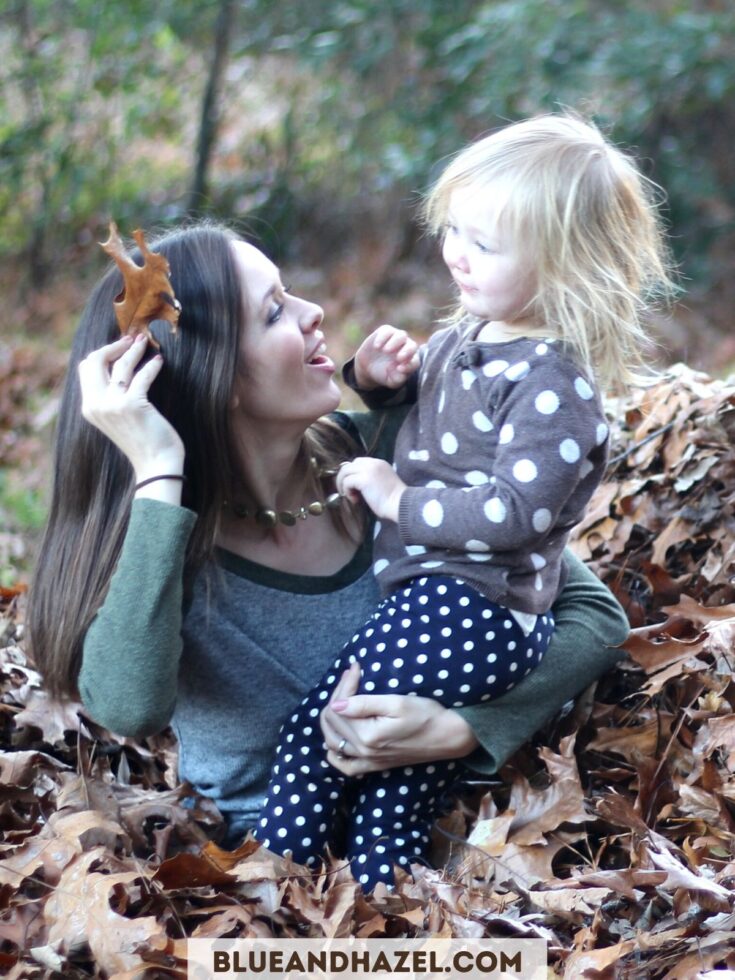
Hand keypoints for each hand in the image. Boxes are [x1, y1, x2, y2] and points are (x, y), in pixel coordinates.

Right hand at [78, 334, 184, 494]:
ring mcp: (113, 405)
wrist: (156, 465)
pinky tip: (159, 361)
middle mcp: (96, 405)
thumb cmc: (143, 441)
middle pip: (94, 361)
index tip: (119, 345)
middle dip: (113, 346)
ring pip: (120, 364)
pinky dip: (152, 365)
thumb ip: (111, 397)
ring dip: (134, 349)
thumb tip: (118, 368)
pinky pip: (141, 376)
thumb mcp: (118, 418)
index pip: (86, 369)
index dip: (102, 352)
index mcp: (89, 408)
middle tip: (131, 338)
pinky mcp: (133, 405)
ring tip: (145, 342)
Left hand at [320, 663, 478, 775]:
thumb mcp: (397, 703)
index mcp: (367, 736)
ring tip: (343, 698)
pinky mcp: (375, 766)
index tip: (355, 668)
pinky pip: (345, 766)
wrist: (449, 737)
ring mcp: (368, 762)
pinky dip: (335, 752)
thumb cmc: (427, 715)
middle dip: (337, 695)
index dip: (344, 684)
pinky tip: (339, 737)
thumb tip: (336, 704)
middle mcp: (363, 752)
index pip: (338, 707)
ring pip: (333, 742)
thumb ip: (364, 704)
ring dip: (331, 719)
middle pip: (332, 723)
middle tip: (351, 677)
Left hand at [336, 456, 405, 521]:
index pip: (358, 462)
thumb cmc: (393, 499)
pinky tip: (355, 500)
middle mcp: (373, 463)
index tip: (354, 487)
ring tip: (350, 496)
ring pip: (345, 472)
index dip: (352, 474)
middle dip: (344, 478)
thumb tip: (355, 483)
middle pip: (349, 465)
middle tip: (347, 491)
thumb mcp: (382, 481)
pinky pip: (347, 482)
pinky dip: (347, 492)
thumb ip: (371, 477)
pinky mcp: (363, 479)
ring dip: (343, 485)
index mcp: (379, 463)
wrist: (401, 504)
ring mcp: (368, 469)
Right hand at [353, 324, 419, 389]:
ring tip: (385, 351)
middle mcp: (406, 347)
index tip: (399, 370)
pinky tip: (377, 347)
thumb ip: (397, 379)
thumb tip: (401, 371)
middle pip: (412, 346)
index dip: (409, 365)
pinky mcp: (386, 332)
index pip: (415, 362)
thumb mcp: (391, 381)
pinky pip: (387, 330)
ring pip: (401, 335)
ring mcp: (397, 339)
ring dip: (395, 342)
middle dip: (407, 351)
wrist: (368, 367)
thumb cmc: (383, 374)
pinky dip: (382, 337)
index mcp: (411, 361)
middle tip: (398, 358)